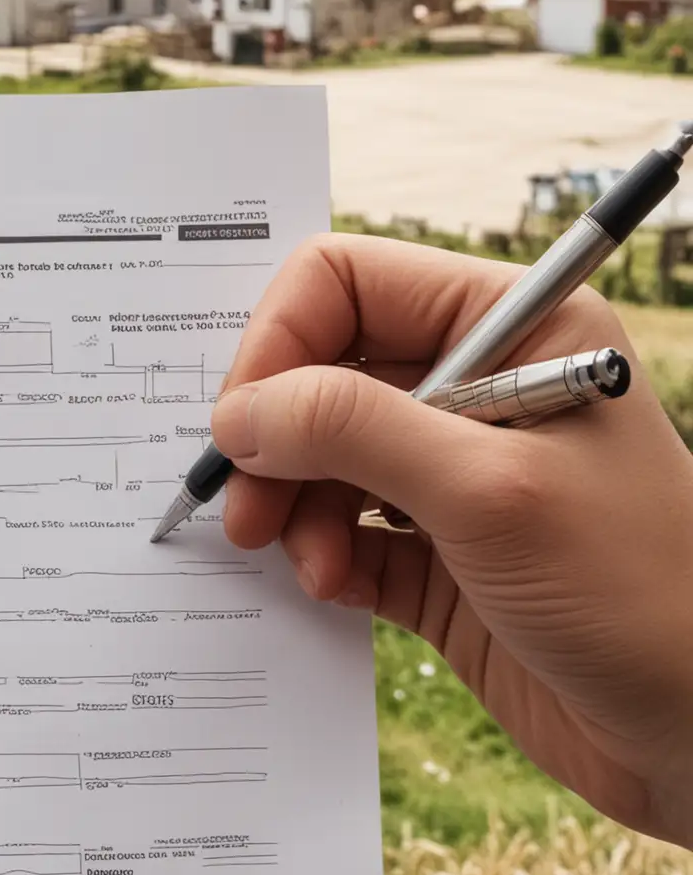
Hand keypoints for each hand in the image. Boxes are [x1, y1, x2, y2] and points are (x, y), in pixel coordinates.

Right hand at [209, 233, 692, 847]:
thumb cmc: (636, 590)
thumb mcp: (487, 490)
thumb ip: (352, 430)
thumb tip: (239, 415)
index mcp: (508, 326)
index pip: (347, 283)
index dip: (279, 342)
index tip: (242, 423)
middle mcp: (475, 386)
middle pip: (320, 373)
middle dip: (275, 439)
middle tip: (247, 508)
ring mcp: (450, 473)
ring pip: (318, 457)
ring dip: (293, 508)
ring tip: (304, 563)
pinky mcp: (434, 552)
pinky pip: (339, 531)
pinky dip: (320, 556)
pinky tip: (336, 587)